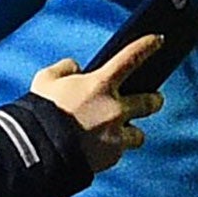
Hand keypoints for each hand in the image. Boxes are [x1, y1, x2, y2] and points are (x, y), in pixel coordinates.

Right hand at [30, 36, 165, 172]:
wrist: (38, 153)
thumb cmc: (39, 113)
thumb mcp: (45, 80)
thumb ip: (64, 69)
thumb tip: (76, 68)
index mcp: (101, 85)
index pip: (131, 57)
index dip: (148, 46)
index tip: (159, 40)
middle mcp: (115, 109)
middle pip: (151, 102)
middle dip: (154, 100)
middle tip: (153, 100)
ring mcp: (116, 134)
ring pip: (139, 134)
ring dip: (131, 133)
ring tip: (117, 134)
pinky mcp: (112, 157)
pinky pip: (118, 152)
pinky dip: (111, 150)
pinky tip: (96, 150)